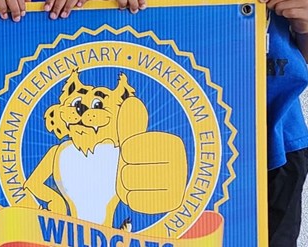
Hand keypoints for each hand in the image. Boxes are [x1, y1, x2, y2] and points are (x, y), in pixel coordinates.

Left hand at [43, 0, 91, 18]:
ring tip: (64, 15)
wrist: (92, 14)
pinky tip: (79, 6)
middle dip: (57, 6)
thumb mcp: (62, 16)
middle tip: (53, 16)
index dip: (50, 1)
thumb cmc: (74, 17)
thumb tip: (43, 21)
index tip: (46, 9)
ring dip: (68, 5)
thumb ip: (56, 16)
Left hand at [112, 96, 185, 213]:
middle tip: (138, 168)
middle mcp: (181, 165)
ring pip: (130, 188)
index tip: (136, 149)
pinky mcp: (172, 204)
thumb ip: (132, 121)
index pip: (130, 150)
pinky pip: (136, 202)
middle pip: (128, 173)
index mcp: (173, 144)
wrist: (156, 178)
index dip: (127, 151)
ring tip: (139, 179)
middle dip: (126, 170)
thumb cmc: (143, 154)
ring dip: (128, 185)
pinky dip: (132, 198)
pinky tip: (141, 192)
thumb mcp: (136, 135)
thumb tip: (132, 102)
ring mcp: (178, 187)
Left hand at [259, 0, 307, 33]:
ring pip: (282, 5)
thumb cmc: (293, 7)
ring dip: (278, 10)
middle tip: (272, 8)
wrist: (307, 21)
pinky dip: (284, 14)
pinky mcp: (307, 12)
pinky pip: (288, 12)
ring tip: (281, 11)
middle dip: (272, 3)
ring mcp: (307, 1)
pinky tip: (286, 15)